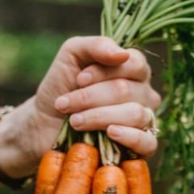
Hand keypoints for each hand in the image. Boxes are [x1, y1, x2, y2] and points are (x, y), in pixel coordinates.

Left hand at [19, 37, 161, 167]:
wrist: (45, 124)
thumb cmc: (61, 87)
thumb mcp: (72, 55)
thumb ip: (96, 45)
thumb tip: (122, 54)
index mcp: (134, 70)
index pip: (134, 63)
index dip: (104, 71)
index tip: (78, 79)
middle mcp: (144, 94)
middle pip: (127, 91)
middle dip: (90, 97)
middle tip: (65, 104)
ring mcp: (145, 121)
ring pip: (134, 114)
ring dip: (98, 116)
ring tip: (74, 122)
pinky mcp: (140, 147)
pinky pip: (148, 142)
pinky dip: (129, 137)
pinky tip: (109, 133)